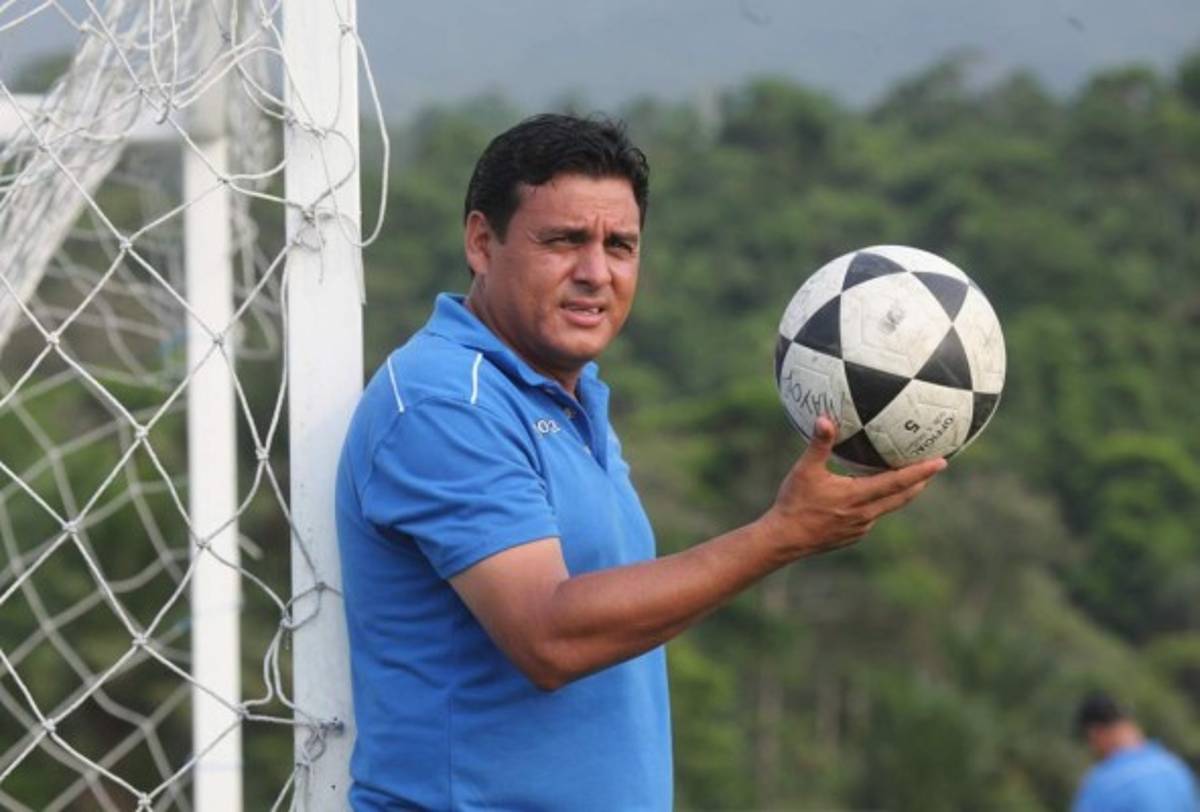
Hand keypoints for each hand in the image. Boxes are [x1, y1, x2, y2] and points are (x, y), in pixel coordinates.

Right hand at [763, 416, 944, 559]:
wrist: (784, 540)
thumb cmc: (794, 503)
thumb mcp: (805, 470)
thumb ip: (819, 444)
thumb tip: (825, 418)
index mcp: (858, 496)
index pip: (898, 482)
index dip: (921, 471)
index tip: (941, 461)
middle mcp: (865, 514)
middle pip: (902, 497)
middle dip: (921, 482)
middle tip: (935, 467)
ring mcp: (860, 528)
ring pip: (888, 507)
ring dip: (902, 493)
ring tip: (911, 480)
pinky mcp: (852, 535)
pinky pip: (872, 516)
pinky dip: (879, 503)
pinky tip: (871, 496)